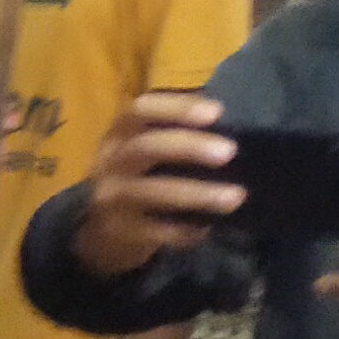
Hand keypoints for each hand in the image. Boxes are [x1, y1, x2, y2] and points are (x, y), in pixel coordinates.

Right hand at [75, 92, 241, 275]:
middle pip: (144, 147)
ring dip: (196, 193)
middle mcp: (110, 162)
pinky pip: (153, 230)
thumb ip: (175, 133)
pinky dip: (182, 230)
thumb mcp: (144, 149)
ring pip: (151, 191)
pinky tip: (205, 229)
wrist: (103, 229)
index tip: (216, 112)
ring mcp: (112, 198)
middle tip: (229, 152)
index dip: (176, 108)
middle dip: (188, 147)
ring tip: (236, 196)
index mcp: (120, 135)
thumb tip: (230, 123)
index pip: (139, 111)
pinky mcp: (119, 231)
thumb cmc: (138, 178)